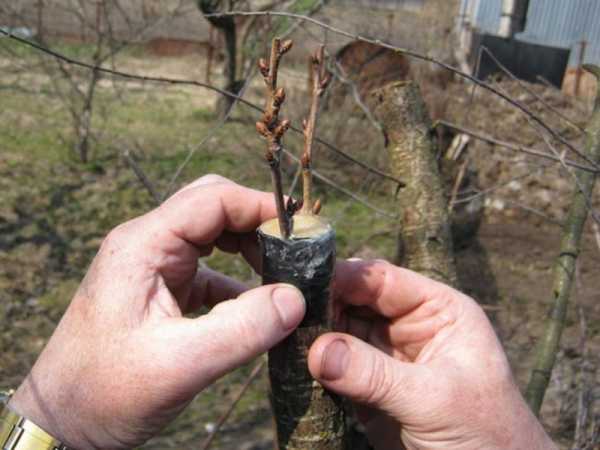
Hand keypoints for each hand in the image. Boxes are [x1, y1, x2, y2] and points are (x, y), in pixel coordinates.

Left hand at [9, 175, 305, 448]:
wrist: (63, 420)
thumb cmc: (106, 392)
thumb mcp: (179, 364)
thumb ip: (242, 329)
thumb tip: (296, 297)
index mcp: (143, 246)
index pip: (212, 200)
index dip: (260, 207)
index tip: (301, 230)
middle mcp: (147, 244)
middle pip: (213, 207)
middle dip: (257, 223)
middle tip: (294, 251)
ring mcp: (154, 266)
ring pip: (213, 234)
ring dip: (249, 247)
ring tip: (282, 274)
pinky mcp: (161, 288)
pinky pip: (209, 269)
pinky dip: (239, 279)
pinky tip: (259, 304)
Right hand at [308, 259, 556, 449]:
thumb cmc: (486, 436)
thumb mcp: (434, 399)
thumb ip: (375, 374)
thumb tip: (316, 350)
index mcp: (438, 310)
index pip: (382, 279)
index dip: (343, 277)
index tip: (302, 283)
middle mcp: (409, 326)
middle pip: (355, 303)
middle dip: (322, 308)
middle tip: (284, 316)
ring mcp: (387, 358)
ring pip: (340, 334)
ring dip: (314, 337)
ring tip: (282, 341)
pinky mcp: (370, 390)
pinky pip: (335, 368)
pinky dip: (314, 368)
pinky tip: (293, 365)